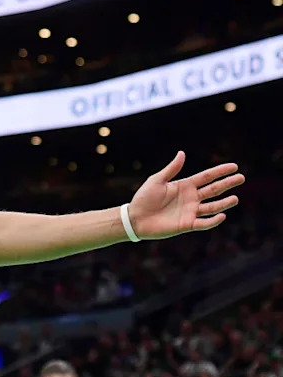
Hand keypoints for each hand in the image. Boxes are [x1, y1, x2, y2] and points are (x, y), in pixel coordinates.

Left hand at [128, 151, 243, 239]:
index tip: (234, 166)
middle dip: (227, 184)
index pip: (207, 177)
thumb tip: (182, 153)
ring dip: (224, 203)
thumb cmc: (144, 198)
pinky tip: (222, 215)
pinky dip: (213, 220)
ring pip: (212, 206)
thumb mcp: (157, 180)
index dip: (220, 171)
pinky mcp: (187, 224)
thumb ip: (171, 169)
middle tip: (241, 178)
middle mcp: (191, 198)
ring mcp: (190, 211)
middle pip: (213, 190)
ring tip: (235, 198)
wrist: (135, 218)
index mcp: (185, 185)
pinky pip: (203, 223)